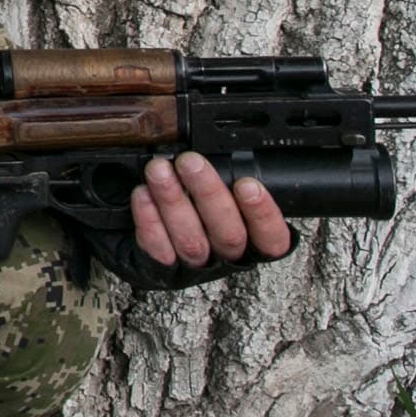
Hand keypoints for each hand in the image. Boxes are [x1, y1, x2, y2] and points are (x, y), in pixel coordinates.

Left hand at [128, 152, 291, 270]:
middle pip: (228, 234)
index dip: (263, 213)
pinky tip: (143, 194)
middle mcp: (228, 257)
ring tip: (159, 169)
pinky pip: (157, 247)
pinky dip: (149, 219)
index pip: (272, 238)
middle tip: (191, 162)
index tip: (248, 184)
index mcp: (254, 243)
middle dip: (209, 194)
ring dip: (173, 200)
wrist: (164, 249)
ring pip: (190, 239)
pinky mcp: (164, 267)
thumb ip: (231, 183)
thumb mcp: (230, 198)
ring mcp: (197, 265)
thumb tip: (222, 148)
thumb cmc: (205, 213)